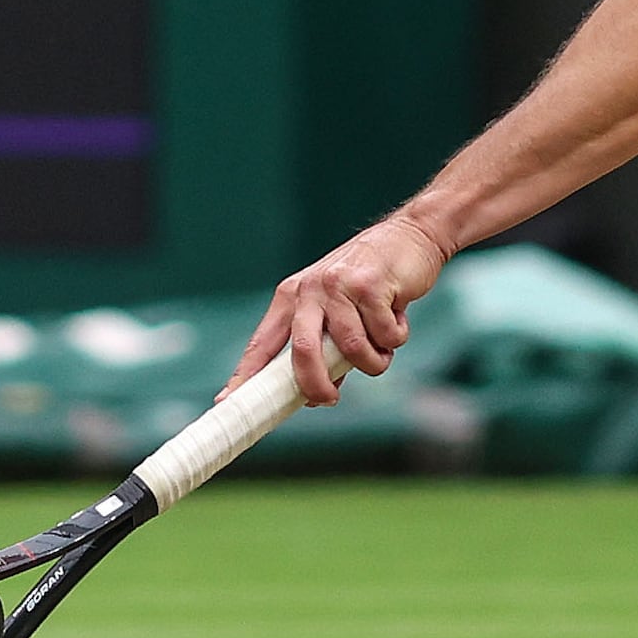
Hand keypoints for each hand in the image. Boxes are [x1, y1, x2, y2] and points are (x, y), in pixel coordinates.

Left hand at [235, 212, 447, 406]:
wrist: (410, 237)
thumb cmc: (371, 283)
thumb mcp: (337, 312)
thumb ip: (325, 349)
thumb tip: (317, 395)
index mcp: (292, 298)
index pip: (263, 344)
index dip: (245, 375)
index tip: (227, 401)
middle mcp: (309, 290)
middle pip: (303, 351)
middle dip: (316, 385)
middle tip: (330, 399)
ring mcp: (339, 286)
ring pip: (353, 350)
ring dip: (375, 360)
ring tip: (384, 343)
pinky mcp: (370, 286)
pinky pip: (385, 337)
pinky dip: (396, 338)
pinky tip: (397, 316)